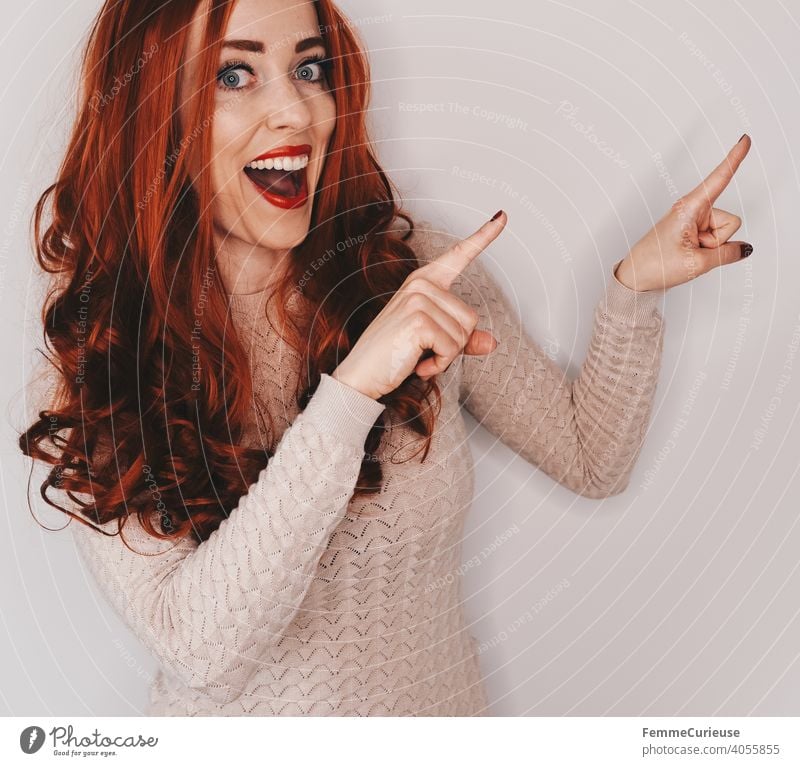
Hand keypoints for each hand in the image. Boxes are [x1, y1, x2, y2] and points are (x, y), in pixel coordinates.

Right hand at [332, 212, 506, 399]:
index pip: (458, 256)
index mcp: (423, 282)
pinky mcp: (419, 320)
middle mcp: (421, 285)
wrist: (359, 377)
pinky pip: (452, 348)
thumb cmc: (393, 358)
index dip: (483, 237)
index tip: (503, 216)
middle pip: (470, 318)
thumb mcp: (433, 344)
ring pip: (463, 335)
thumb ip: (462, 341)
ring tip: (417, 357)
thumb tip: (491, 343)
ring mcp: (418, 299)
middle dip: (454, 345)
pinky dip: (439, 365)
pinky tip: (417, 365)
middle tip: (423, 351)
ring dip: (445, 357)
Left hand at [615, 134, 752, 291]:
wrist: (635, 277)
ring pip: (724, 232)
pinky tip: (689, 254)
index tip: (745, 138)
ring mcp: (694, 220)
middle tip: (692, 251)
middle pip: (730, 221)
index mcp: (689, 208)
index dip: (734, 159)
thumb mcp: (696, 263)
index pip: (718, 180)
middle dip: (719, 240)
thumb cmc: (656, 266)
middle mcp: (693, 209)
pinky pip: (715, 238)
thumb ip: (727, 254)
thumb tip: (744, 248)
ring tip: (687, 253)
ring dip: (712, 247)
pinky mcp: (694, 229)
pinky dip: (708, 249)